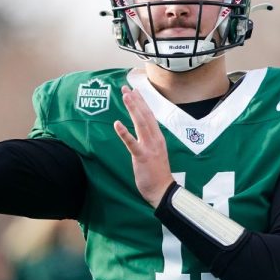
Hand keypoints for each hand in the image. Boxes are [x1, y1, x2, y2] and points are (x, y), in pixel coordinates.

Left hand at [114, 85, 174, 207]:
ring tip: (125, 96)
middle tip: (126, 88)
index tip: (135, 90)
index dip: (142, 102)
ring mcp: (149, 147)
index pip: (150, 116)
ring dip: (132, 109)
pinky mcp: (142, 157)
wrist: (163, 191)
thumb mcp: (156, 153)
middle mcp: (155, 139)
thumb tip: (142, 132)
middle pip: (145, 116)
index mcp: (158, 138)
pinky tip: (117, 123)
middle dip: (136, 101)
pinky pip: (132, 143)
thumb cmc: (158, 173)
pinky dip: (124, 132)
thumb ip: (149, 141)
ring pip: (140, 124)